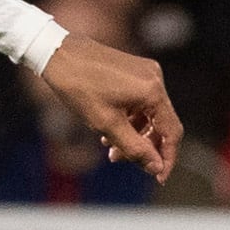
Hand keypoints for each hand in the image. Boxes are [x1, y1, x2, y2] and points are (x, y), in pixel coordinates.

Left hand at [39, 34, 181, 182]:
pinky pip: (139, 101)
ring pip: (148, 113)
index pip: (172, 131)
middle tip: (117, 160)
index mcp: (153, 91)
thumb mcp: (105, 124)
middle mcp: (155, 78)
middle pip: (160, 123)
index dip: (167, 157)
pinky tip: (107, 128)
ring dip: (132, 133)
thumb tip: (156, 167)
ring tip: (107, 146)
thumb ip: (134, 147)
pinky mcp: (134, 70)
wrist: (57, 53)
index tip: (158, 177)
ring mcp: (146, 72)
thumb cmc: (78, 87)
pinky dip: (128, 118)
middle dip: (142, 145)